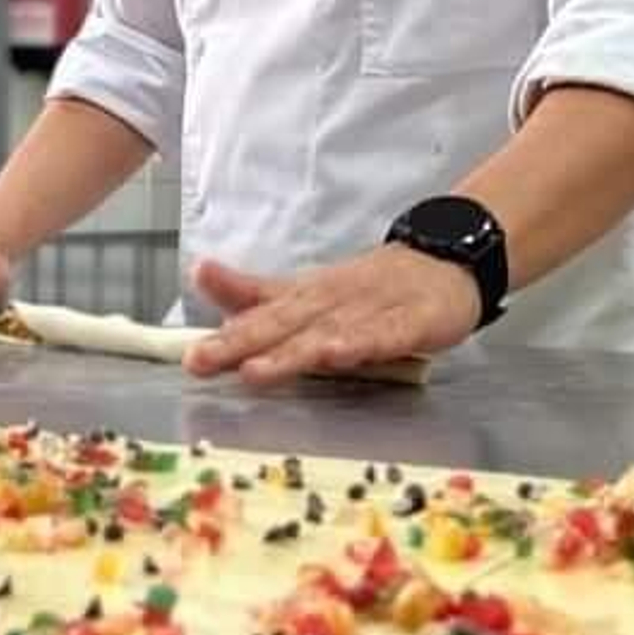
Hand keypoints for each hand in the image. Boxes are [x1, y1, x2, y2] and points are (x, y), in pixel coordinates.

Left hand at [182, 244, 481, 385]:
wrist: (443, 264)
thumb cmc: (370, 286)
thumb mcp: (307, 289)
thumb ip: (255, 292)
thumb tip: (201, 273)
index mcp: (306, 297)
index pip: (259, 315)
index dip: (225, 336)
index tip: (190, 356)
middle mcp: (331, 301)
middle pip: (282, 324)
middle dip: (241, 343)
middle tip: (202, 361)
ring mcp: (369, 310)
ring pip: (325, 333)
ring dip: (290, 351)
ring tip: (256, 370)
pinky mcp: (408, 322)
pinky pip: (383, 335)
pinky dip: (360, 343)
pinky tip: (339, 354)